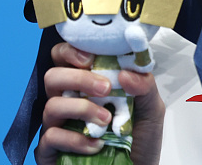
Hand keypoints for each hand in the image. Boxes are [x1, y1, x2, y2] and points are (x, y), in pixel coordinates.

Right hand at [35, 42, 164, 164]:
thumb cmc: (140, 139)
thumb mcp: (152, 109)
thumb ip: (145, 86)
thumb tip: (125, 73)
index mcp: (86, 84)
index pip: (65, 56)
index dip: (71, 51)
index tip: (90, 58)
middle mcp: (68, 101)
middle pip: (53, 76)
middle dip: (78, 78)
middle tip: (105, 88)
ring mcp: (58, 126)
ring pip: (51, 105)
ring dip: (82, 109)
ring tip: (106, 120)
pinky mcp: (51, 150)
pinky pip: (50, 137)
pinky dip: (75, 139)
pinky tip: (96, 144)